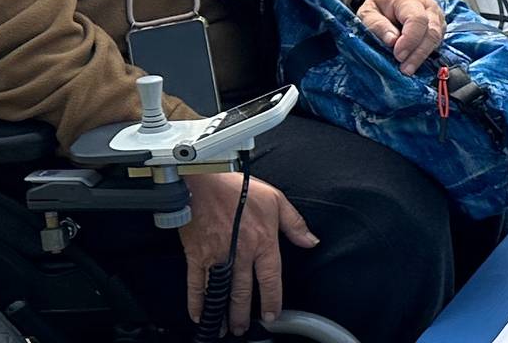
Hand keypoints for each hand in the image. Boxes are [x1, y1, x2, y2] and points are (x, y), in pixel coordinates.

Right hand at [181, 171, 315, 335]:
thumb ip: (295, 224)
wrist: (203, 181)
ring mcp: (217, 257)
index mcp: (264, 242)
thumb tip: (311, 241)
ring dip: (222, 313)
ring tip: (224, 328)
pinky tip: (199, 314)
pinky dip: (196, 302)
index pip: (271, 278)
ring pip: (221, 293)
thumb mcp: (276, 200)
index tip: (273, 315)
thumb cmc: (239, 188)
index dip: (273, 300)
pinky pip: (196, 285)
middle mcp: (242, 253)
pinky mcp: (196, 256)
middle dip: (244, 314)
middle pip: (244, 292)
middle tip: (243, 328)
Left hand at [356, 0, 444, 74]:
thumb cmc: (379, 7)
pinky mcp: (439, 29)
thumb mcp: (368, 13)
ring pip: (436, 39)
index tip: (398, 55)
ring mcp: (437, 18)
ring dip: (422, 56)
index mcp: (409, 0)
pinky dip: (425, 55)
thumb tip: (392, 41)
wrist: (391, 0)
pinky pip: (436, 43)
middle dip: (418, 53)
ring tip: (408, 70)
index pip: (417, 19)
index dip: (410, 39)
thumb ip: (377, 25)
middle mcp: (428, 7)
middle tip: (404, 69)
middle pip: (431, 31)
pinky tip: (413, 63)